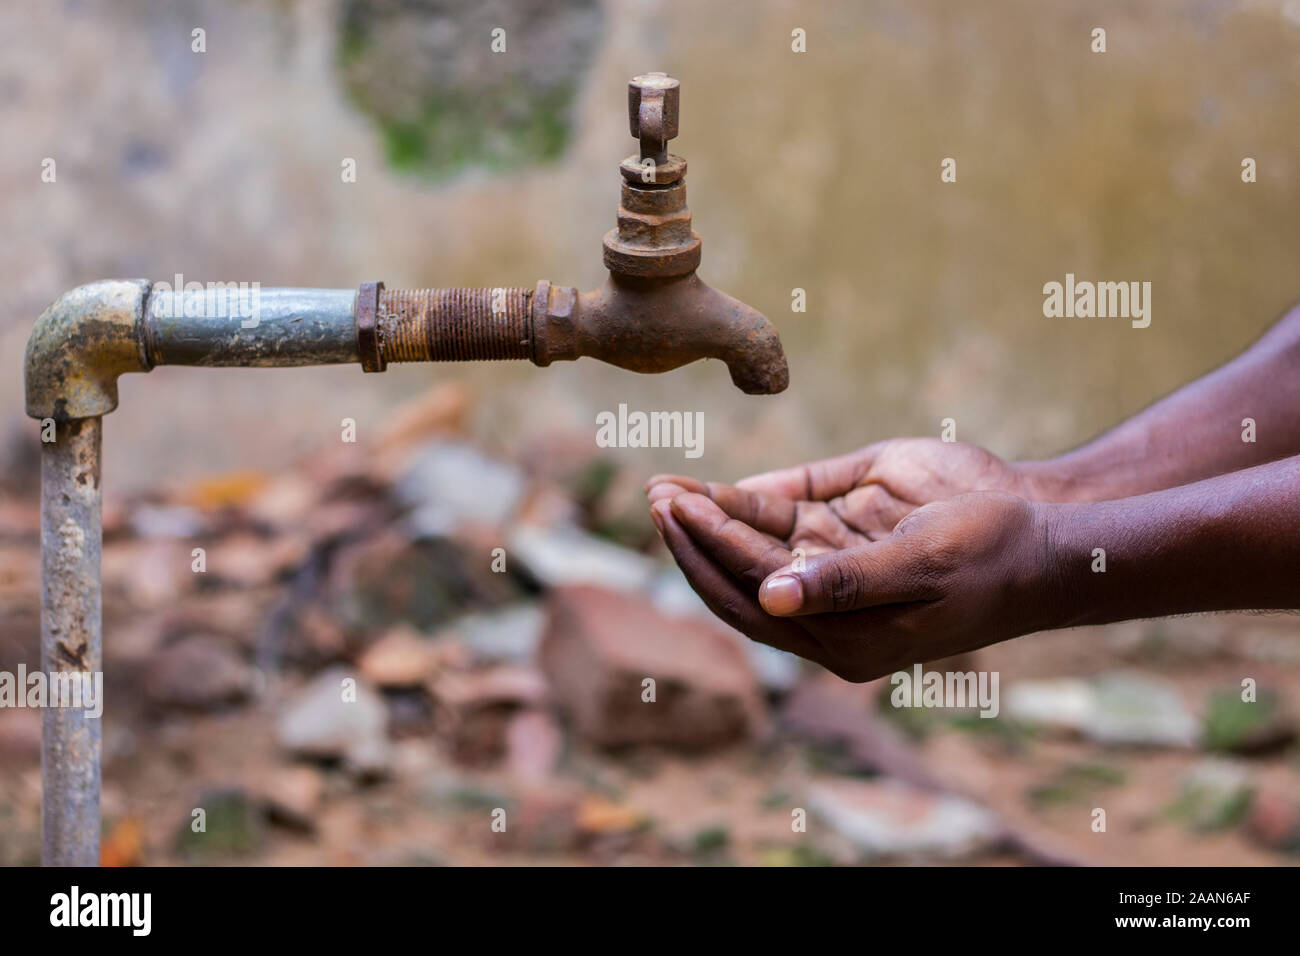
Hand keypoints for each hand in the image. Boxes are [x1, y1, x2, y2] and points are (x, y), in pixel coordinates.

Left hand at [646, 488, 1054, 682]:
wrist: (1046, 540)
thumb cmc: (992, 557)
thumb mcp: (922, 565)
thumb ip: (846, 582)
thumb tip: (772, 598)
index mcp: (846, 640)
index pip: (753, 598)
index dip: (709, 554)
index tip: (674, 510)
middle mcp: (831, 612)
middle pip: (741, 578)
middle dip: (695, 537)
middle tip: (654, 495)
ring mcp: (837, 573)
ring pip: (757, 549)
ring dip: (713, 520)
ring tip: (665, 487)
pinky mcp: (849, 535)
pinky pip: (787, 521)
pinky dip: (746, 506)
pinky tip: (712, 491)